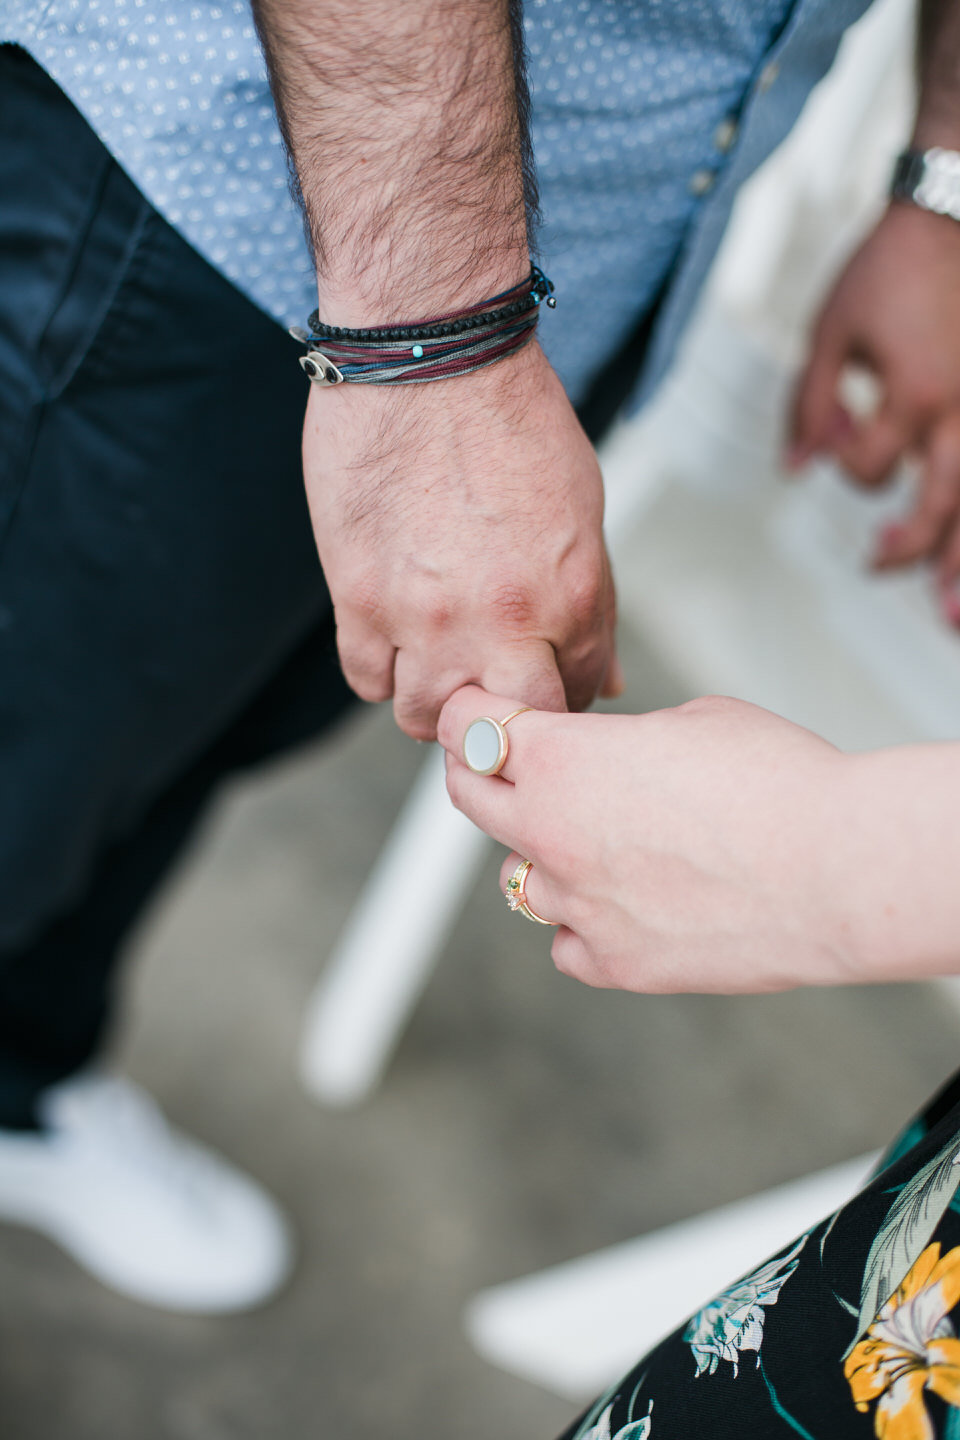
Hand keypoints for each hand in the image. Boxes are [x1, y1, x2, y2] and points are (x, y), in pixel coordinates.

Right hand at [302, 343, 618, 738]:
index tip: (543, 688)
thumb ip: (591, 608)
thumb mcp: (582, 514)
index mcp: (565, 599)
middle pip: (500, 735)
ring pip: (424, 719)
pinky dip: (384, 668)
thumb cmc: (511, 418)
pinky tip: (397, 634)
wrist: (430, 353)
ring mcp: (420, 617)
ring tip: (441, 659)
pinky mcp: (357, 598)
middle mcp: (496, 620)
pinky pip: (367, 678)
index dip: (558, 703)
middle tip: (492, 698)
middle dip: (501, 725)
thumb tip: (602, 678)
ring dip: (436, 699)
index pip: (571, 702)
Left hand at [439, 686, 862, 993]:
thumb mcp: (694, 720)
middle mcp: (550, 833)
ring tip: (596, 845)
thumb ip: (629, 739)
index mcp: (563, 758)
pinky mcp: (613, 962)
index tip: (474, 713)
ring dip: (541, 856)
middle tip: (500, 766)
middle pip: (470, 797)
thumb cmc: (782, 785)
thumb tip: (619, 757)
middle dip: (479, 773)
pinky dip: (583, 924)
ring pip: (516, 880)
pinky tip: (623, 905)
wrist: (837, 869)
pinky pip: (566, 942)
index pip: (468, 726)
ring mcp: (578, 905)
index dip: (469, 712)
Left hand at [789, 203, 959, 623]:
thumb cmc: (892, 266)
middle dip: (911, 553)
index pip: (867, 463)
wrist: (956, 209)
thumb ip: (810, 404)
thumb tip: (795, 468)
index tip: (838, 433)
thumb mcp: (830, 331)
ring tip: (953, 617)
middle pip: (941, 506)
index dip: (843, 459)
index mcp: (910, 393)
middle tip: (879, 569)